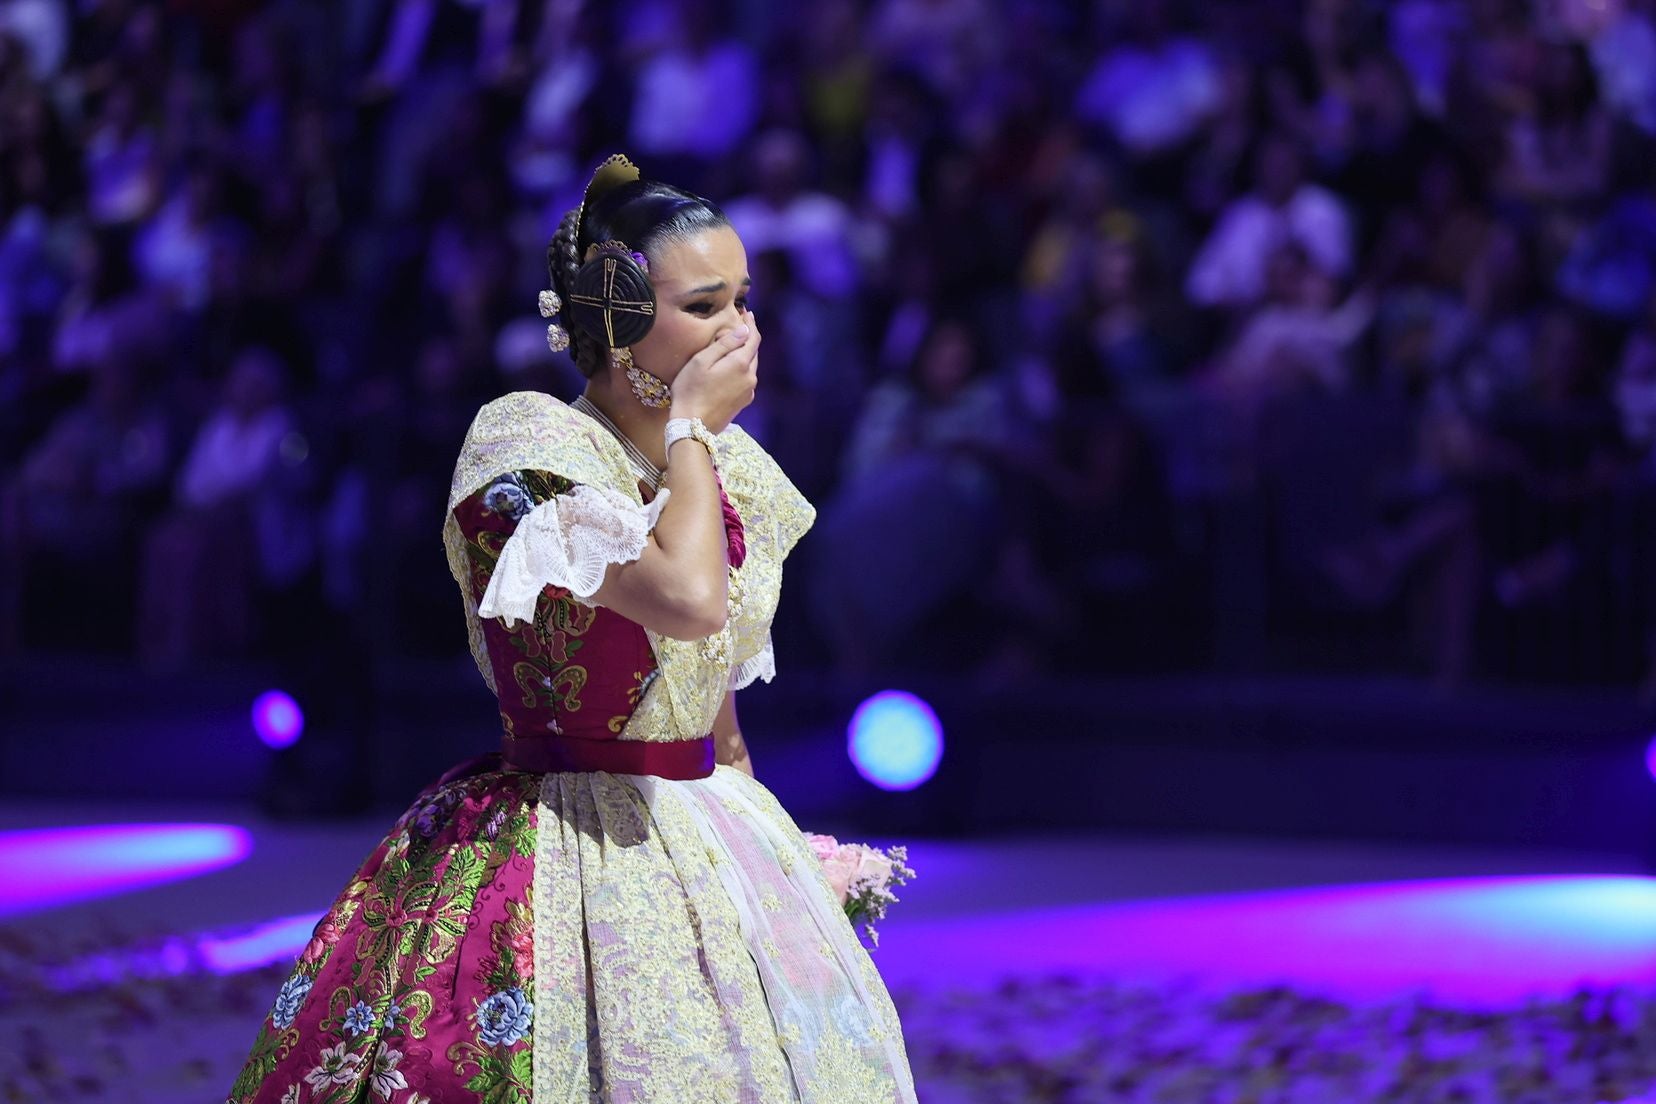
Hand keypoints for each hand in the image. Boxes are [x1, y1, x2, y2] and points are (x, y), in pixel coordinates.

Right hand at [669, 316, 760, 433]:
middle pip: (753, 352)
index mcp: (741, 364)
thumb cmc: (691, 390)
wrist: (693, 427)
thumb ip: (724, 344)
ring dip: (744, 354)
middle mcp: (750, 377)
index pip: (753, 338)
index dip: (751, 324)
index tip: (747, 312)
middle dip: (748, 338)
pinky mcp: (743, 403)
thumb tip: (744, 330)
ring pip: (750, 366)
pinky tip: (730, 368)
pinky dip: (741, 368)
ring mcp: (748, 392)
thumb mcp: (702, 361)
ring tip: (733, 345)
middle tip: (739, 324)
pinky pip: (746, 379)